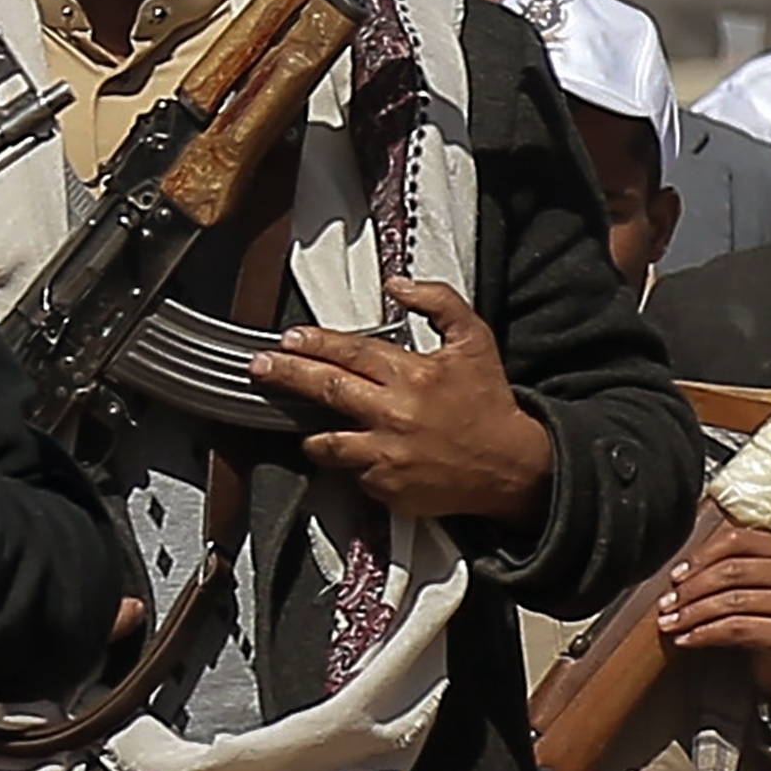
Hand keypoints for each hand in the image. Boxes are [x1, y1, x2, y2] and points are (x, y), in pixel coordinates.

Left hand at [256, 277, 553, 532]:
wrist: (511, 466)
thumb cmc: (489, 403)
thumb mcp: (474, 340)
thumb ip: (438, 302)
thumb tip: (397, 283)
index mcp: (412, 374)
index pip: (350, 352)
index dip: (314, 343)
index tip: (288, 339)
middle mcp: (394, 413)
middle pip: (326, 389)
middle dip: (287, 375)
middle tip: (259, 367)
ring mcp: (386, 454)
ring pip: (327, 442)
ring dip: (310, 433)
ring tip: (301, 426)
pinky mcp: (386, 488)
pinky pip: (352, 474)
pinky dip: (350, 464)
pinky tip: (357, 457)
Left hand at [656, 504, 770, 720]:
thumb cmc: (769, 620)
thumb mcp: (755, 587)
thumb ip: (730, 568)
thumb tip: (678, 572)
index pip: (737, 540)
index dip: (701, 556)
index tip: (675, 576)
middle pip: (731, 571)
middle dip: (691, 589)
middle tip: (665, 603)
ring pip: (731, 601)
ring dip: (692, 614)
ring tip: (669, 623)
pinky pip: (737, 629)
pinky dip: (705, 634)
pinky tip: (686, 639)